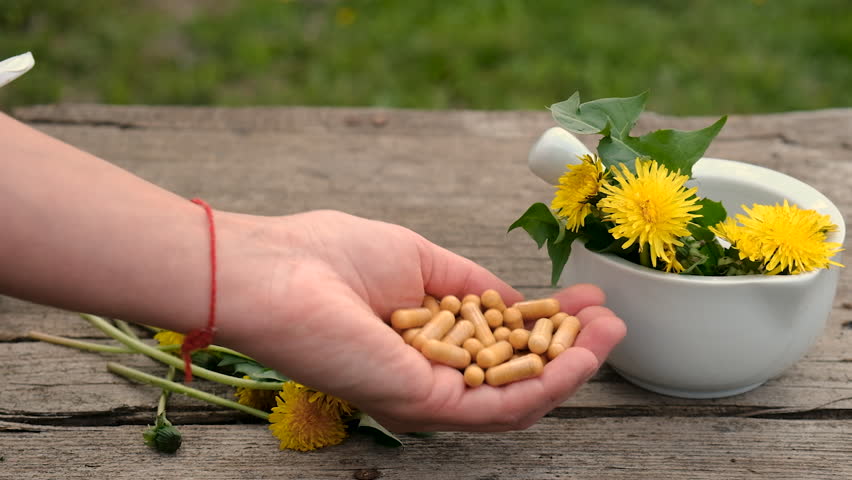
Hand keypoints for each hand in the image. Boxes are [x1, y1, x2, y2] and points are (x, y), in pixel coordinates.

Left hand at [215, 210, 625, 431]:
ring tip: (609, 337)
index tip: (589, 298)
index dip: (548, 326)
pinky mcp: (422, 404)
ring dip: (570, 371)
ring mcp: (427, 395)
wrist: (277, 272)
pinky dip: (545, 385)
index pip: (500, 346)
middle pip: (516, 379)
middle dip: (570, 352)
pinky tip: (578, 358)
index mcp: (426, 343)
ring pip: (516, 401)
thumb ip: (470, 284)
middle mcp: (429, 376)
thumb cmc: (330, 256)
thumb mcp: (420, 261)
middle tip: (613, 322)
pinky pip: (498, 408)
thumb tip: (514, 298)